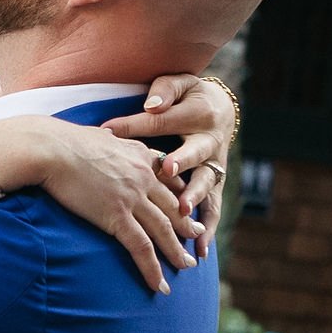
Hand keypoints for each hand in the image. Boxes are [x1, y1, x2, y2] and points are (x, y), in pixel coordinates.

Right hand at [0, 117, 200, 292]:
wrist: (50, 147)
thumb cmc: (64, 140)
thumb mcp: (101, 135)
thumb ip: (113, 141)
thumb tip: (108, 138)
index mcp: (141, 156)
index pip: (170, 180)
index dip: (182, 197)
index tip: (189, 209)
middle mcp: (144, 176)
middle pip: (174, 206)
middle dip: (188, 226)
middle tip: (199, 240)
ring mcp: (132, 197)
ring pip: (164, 230)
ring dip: (176, 252)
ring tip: (187, 266)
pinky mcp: (117, 215)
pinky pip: (141, 248)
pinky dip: (153, 269)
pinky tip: (160, 285)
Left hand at [102, 71, 236, 217]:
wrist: (220, 110)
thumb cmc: (189, 96)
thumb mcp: (179, 84)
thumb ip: (165, 91)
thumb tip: (152, 105)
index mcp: (198, 114)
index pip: (163, 121)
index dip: (135, 125)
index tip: (111, 131)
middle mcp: (210, 141)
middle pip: (194, 152)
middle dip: (181, 161)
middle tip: (166, 169)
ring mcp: (215, 164)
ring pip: (207, 183)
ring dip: (196, 198)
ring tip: (184, 212)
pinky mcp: (215, 183)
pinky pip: (214, 206)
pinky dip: (208, 227)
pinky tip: (200, 249)